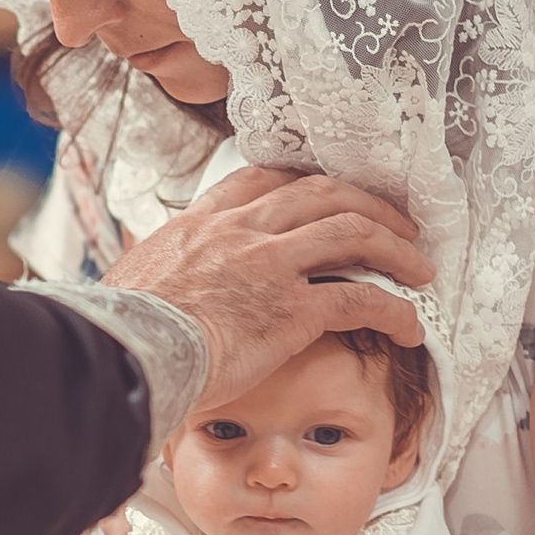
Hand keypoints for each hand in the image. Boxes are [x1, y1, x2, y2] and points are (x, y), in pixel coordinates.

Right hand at [102, 167, 432, 407]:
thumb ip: (155, 275)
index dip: (304, 183)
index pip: (261, 180)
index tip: (328, 194)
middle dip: (368, 204)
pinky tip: (410, 328)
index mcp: (199, 224)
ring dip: (395, 247)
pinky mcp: (291, 311)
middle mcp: (240, 232)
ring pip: (352, 232)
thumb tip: (144, 292)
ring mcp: (269, 266)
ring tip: (419, 269)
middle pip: (322, 192)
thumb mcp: (130, 282)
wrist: (120, 355)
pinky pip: (360, 300)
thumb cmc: (115, 333)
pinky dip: (394, 311)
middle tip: (396, 225)